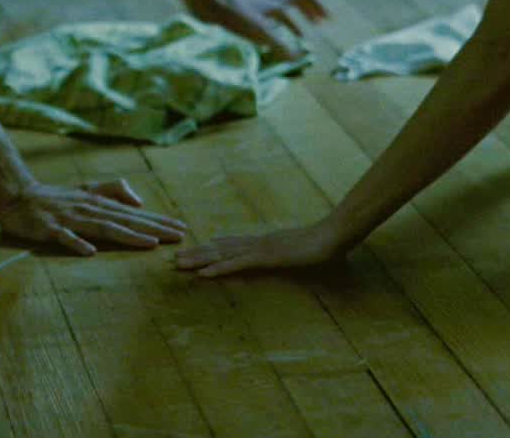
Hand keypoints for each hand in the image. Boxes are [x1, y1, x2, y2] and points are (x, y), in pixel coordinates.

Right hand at [0, 178, 187, 255]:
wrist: (18, 195)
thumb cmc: (56, 197)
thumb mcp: (87, 190)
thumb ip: (113, 191)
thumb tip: (138, 202)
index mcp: (99, 203)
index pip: (134, 213)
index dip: (158, 220)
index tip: (182, 228)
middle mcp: (89, 209)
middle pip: (126, 220)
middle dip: (153, 228)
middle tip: (178, 236)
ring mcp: (70, 218)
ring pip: (103, 227)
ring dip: (127, 236)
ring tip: (149, 243)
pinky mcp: (49, 228)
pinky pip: (64, 237)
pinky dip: (77, 243)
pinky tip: (90, 252)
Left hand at [174, 222, 343, 277]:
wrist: (336, 234)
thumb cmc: (325, 246)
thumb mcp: (306, 257)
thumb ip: (298, 260)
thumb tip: (297, 263)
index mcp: (265, 243)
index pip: (232, 245)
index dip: (211, 249)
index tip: (193, 253)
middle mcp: (258, 242)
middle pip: (221, 248)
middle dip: (196, 254)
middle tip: (173, 260)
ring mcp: (261, 248)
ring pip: (223, 254)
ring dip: (199, 260)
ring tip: (178, 265)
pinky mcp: (267, 257)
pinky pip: (238, 264)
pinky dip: (218, 268)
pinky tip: (203, 274)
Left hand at [195, 0, 328, 61]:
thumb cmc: (232, 15)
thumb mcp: (259, 33)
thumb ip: (280, 46)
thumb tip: (297, 58)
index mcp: (275, 2)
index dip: (317, 8)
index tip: (326, 22)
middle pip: (292, 3)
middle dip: (304, 17)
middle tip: (314, 29)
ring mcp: (253, 2)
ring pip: (276, 11)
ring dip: (287, 24)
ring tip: (291, 41)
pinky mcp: (240, 9)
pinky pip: (262, 17)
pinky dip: (270, 28)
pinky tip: (264, 42)